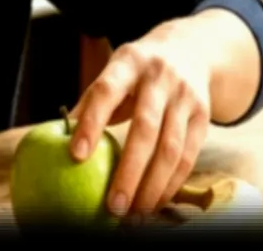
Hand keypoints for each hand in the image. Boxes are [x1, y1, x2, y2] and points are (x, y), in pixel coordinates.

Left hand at [69, 25, 211, 217]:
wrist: (189, 49)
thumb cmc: (136, 71)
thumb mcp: (113, 71)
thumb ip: (91, 100)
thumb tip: (57, 135)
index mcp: (128, 62)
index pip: (105, 92)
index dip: (91, 123)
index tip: (75, 155)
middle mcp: (159, 78)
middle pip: (145, 128)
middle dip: (128, 171)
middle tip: (112, 206)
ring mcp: (185, 97)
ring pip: (171, 148)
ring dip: (152, 186)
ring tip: (135, 213)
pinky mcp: (204, 116)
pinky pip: (189, 156)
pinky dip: (171, 184)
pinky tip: (155, 202)